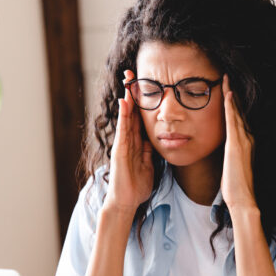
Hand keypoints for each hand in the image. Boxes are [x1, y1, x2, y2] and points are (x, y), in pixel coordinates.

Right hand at [103, 69, 153, 215]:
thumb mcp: (148, 164)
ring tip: (128, 80)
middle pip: (130, 111)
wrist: (126, 201)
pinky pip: (122, 130)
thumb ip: (149, 151)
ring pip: (125, 116)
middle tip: (132, 73)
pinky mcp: (119, 150)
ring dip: (127, 98)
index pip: (138, 117)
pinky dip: (123, 116)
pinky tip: (124, 102)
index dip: (141, 101)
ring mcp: (122, 144)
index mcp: (135, 142)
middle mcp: (127, 140)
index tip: (144, 84)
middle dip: (131, 93)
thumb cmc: (136, 185)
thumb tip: (156, 140)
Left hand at [221, 74, 256, 213]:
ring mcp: (243, 141)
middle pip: (239, 111)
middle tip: (227, 77)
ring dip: (232, 94)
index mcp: (246, 143)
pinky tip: (228, 94)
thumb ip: (231, 156)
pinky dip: (231, 107)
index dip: (234, 103)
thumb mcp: (233, 166)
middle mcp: (247, 139)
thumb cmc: (235, 187)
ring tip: (225, 79)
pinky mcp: (236, 146)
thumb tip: (226, 152)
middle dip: (233, 94)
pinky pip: (233, 121)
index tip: (228, 90)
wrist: (242, 199)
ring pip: (237, 112)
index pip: (239, 118)